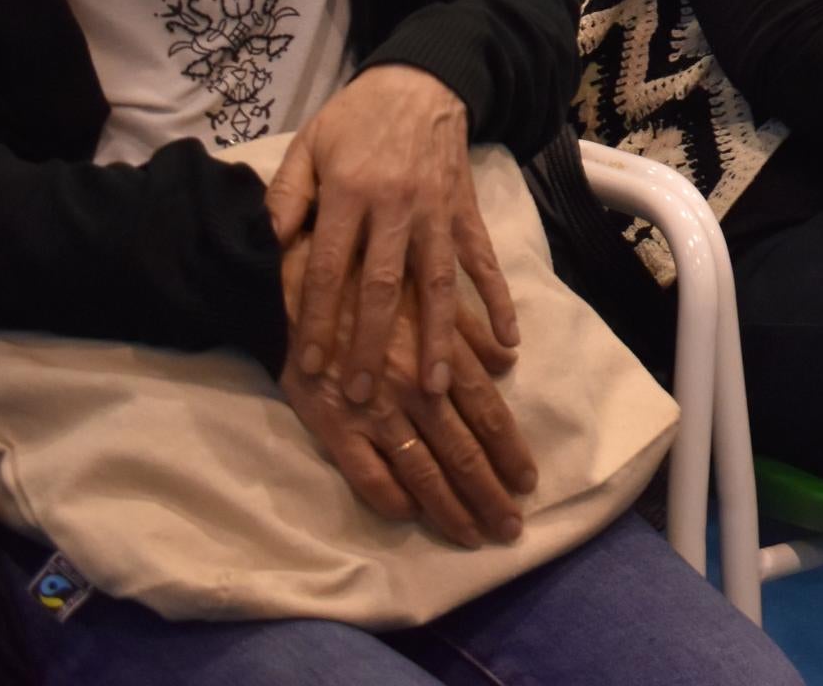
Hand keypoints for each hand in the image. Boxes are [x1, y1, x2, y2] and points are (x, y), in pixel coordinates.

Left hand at [266, 67, 517, 405]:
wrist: (423, 79)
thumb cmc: (356, 119)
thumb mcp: (309, 145)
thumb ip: (286, 196)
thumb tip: (262, 246)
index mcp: (349, 190)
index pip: (329, 266)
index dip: (317, 318)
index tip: (310, 366)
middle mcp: (396, 206)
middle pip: (383, 285)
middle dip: (372, 343)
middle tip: (366, 396)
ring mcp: (437, 211)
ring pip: (438, 282)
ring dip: (436, 337)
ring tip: (435, 387)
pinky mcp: (467, 211)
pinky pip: (484, 261)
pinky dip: (499, 300)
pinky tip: (508, 341)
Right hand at [278, 250, 535, 546]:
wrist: (293, 287)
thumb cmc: (366, 288)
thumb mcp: (425, 298)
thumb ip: (468, 332)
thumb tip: (508, 361)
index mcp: (442, 356)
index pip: (488, 414)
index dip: (510, 451)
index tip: (528, 483)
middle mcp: (414, 388)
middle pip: (462, 450)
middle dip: (489, 494)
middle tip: (511, 529)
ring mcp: (373, 411)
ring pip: (421, 470)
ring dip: (450, 508)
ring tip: (473, 535)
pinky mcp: (332, 425)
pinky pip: (367, 474)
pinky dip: (390, 498)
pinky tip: (410, 516)